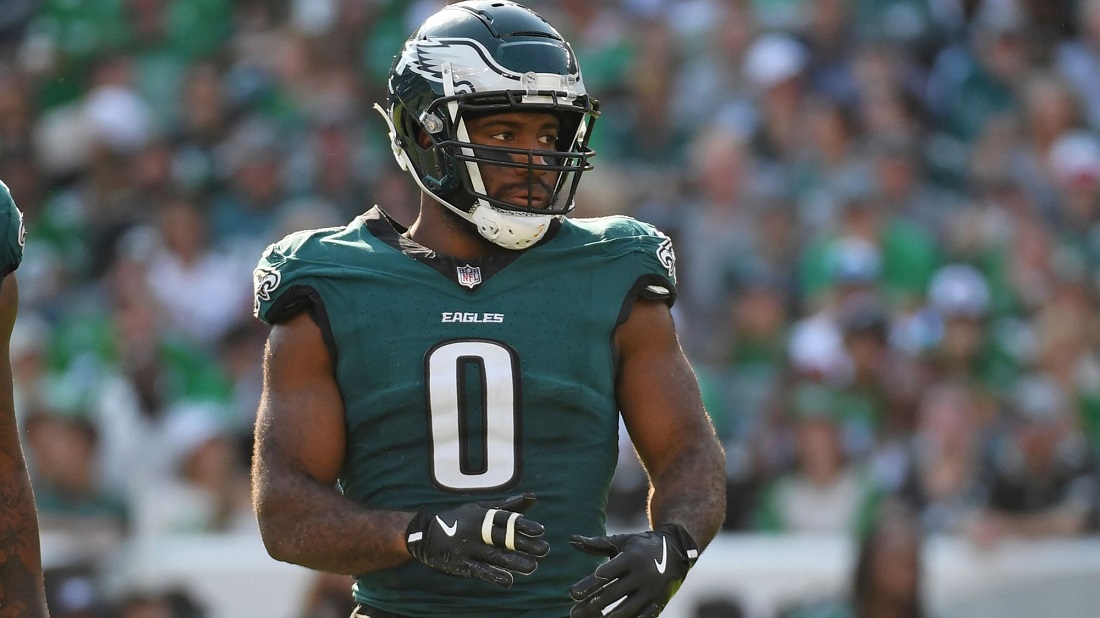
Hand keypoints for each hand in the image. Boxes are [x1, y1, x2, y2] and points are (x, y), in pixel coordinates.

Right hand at [405, 494, 549, 586]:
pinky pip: (479, 570)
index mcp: (483, 515)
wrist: (426, 534)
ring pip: (494, 555)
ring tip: (532, 567)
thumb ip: (508, 506)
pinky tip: (508, 580)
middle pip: (504, 538)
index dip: (523, 524)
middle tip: (545, 549)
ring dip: (514, 562)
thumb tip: (533, 497)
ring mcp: (468, 548)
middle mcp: (477, 531)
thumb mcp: (482, 508)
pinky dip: (493, 575)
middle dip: (524, 544)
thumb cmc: (461, 519)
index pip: (506, 519)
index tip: (541, 530)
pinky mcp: (461, 564)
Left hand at [569, 524, 698, 617]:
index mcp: (631, 558)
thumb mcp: (621, 541)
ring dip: (608, 617)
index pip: (606, 573)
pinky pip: (644, 615)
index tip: (572, 594)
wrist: (676, 550)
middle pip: (613, 593)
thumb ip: (596, 544)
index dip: (589, 584)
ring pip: (627, 608)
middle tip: (573, 613)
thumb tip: (572, 540)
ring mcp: (652, 589)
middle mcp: (642, 574)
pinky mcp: (659, 601)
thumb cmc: (641, 545)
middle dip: (592, 605)